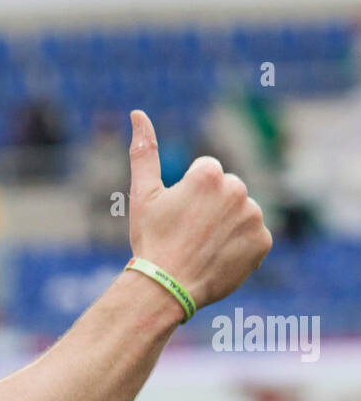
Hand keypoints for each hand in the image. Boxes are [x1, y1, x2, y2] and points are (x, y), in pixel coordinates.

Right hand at [128, 108, 272, 311]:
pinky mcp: (263, 241)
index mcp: (209, 174)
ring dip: (226, 226)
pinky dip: (240, 247)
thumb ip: (144, 150)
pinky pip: (254, 237)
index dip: (187, 197)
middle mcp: (237, 189)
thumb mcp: (142, 195)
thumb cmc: (151, 240)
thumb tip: (137, 112)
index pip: (205, 174)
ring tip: (203, 248)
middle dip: (210, 209)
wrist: (166, 288)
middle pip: (226, 192)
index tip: (177, 218)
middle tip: (189, 235)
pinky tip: (218, 258)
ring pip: (240, 213)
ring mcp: (253, 216)